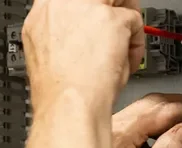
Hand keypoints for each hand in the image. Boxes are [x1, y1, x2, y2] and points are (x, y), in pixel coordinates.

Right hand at [22, 0, 145, 112]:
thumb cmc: (59, 89)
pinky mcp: (110, 19)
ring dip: (127, 21)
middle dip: (112, 9)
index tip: (99, 20)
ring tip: (126, 46)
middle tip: (120, 28)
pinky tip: (127, 61)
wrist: (67, 103)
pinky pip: (135, 21)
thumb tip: (86, 32)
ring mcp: (87, 7)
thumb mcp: (52, 50)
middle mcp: (62, 3)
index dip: (91, 9)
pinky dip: (136, 43)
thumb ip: (66, 32)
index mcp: (44, 10)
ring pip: (118, 1)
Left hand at [111, 93, 181, 147]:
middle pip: (154, 103)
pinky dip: (157, 117)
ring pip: (144, 108)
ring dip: (171, 108)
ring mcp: (107, 128)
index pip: (163, 111)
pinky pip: (136, 118)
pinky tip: (167, 127)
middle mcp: (111, 125)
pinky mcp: (105, 135)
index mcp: (120, 133)